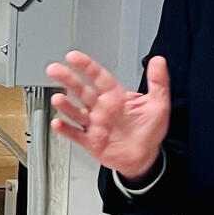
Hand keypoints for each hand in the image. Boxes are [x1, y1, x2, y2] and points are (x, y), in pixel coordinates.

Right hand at [45, 51, 170, 180]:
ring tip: (58, 98)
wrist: (145, 157)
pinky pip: (75, 134)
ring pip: (76, 111)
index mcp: (115, 96)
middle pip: (81, 90)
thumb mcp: (159, 103)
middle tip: (54, 69)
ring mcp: (94, 124)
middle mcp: (102, 108)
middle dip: (67, 79)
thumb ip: (158, 81)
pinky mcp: (91, 141)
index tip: (73, 57)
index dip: (86, 66)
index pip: (98, 76)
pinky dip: (65, 129)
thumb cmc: (150, 131)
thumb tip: (158, 61)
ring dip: (66, 105)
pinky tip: (58, 122)